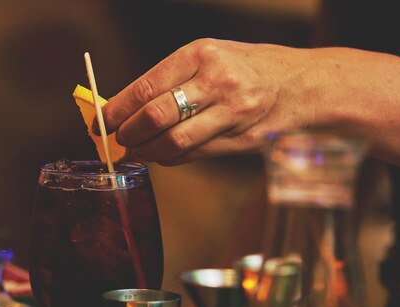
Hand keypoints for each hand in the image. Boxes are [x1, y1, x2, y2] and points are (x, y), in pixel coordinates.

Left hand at [100, 38, 317, 165]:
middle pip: (155, 117)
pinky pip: (193, 155)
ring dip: (146, 152)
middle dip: (127, 134)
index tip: (99, 122)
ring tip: (136, 151)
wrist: (300, 84)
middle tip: (116, 139)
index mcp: (200, 55)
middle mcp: (216, 81)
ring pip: (173, 142)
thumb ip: (169, 80)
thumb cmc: (245, 68)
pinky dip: (170, 158)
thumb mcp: (208, 58)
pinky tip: (161, 155)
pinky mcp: (241, 140)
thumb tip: (124, 106)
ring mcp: (231, 112)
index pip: (145, 87)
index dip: (116, 110)